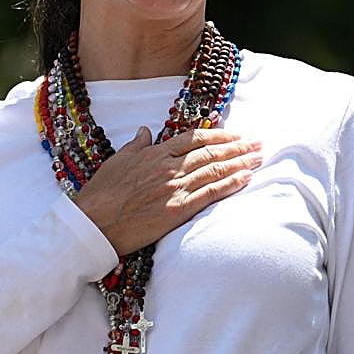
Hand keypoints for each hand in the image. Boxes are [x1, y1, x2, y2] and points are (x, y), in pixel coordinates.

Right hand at [73, 126, 261, 256]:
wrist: (94, 222)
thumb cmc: (101, 193)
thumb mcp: (116, 161)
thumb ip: (135, 145)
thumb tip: (145, 131)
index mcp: (155, 153)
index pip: (194, 138)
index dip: (219, 135)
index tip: (235, 134)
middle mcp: (168, 167)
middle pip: (210, 152)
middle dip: (238, 147)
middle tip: (258, 143)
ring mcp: (175, 188)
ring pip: (215, 170)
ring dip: (240, 162)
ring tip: (258, 158)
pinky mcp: (178, 209)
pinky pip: (210, 193)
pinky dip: (230, 184)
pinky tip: (246, 178)